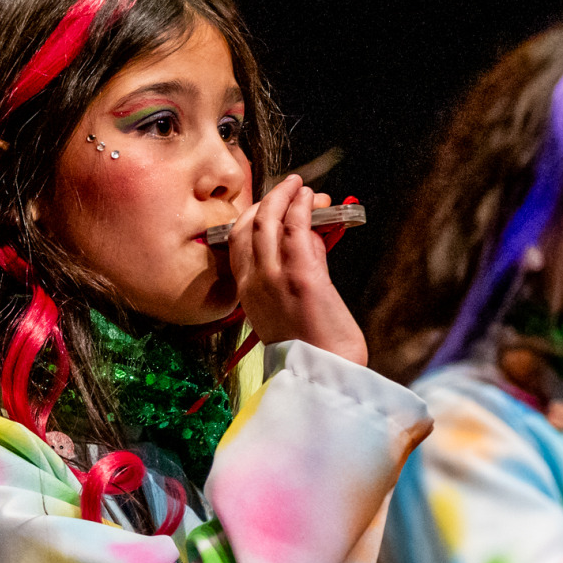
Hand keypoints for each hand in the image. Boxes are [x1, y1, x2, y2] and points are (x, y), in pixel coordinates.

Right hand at [228, 175, 366, 364]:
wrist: (324, 376)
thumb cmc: (315, 348)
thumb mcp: (291, 305)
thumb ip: (297, 266)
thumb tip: (309, 233)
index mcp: (247, 293)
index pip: (238, 242)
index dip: (253, 217)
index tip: (272, 206)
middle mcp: (254, 282)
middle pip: (249, 225)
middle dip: (268, 201)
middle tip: (289, 189)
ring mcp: (274, 277)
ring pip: (270, 220)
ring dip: (286, 196)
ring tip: (301, 185)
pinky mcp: (301, 275)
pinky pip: (295, 227)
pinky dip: (302, 206)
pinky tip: (311, 197)